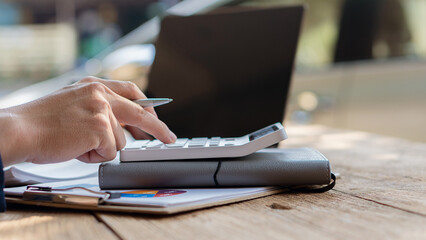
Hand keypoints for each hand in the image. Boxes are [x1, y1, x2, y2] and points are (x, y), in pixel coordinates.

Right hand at [0, 77, 175, 166]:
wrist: (21, 130)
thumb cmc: (42, 122)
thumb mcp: (74, 103)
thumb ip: (98, 108)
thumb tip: (122, 126)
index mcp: (94, 85)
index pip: (131, 92)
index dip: (147, 106)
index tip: (156, 116)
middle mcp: (101, 93)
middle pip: (141, 112)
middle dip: (158, 127)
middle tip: (169, 137)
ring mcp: (102, 109)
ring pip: (120, 140)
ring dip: (102, 148)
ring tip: (77, 143)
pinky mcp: (101, 127)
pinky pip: (110, 152)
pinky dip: (94, 156)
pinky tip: (76, 148)